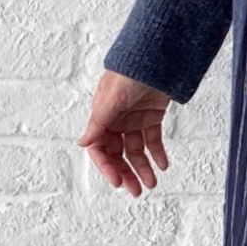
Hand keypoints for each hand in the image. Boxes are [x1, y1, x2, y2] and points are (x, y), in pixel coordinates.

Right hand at [77, 70, 171, 197]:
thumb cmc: (130, 72)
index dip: (107, 167)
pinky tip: (163, 164)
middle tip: (136, 190)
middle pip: (118, 153)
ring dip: (144, 167)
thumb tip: (83, 143)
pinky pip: (153, 139)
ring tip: (152, 182)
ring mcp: (135, 118)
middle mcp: (117, 120)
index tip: (118, 182)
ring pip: (136, 150)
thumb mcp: (111, 98)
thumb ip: (99, 122)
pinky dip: (158, 153)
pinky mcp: (152, 116)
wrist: (157, 55)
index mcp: (102, 116)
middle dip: (127, 173)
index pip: (100, 149)